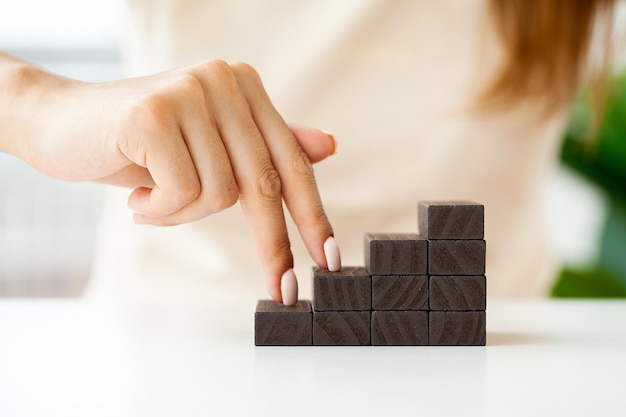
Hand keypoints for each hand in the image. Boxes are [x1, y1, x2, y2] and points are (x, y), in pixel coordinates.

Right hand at [0, 56, 338, 302]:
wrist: (59, 124)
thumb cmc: (140, 143)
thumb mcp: (208, 149)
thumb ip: (264, 148)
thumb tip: (329, 145)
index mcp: (243, 87)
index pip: (290, 161)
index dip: (311, 214)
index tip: (326, 259)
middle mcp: (223, 81)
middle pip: (263, 181)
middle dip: (273, 244)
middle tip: (281, 289)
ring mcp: (189, 93)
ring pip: (220, 193)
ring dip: (185, 214)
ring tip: (154, 199)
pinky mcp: (154, 115)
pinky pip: (182, 192)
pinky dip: (160, 210)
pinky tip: (138, 195)